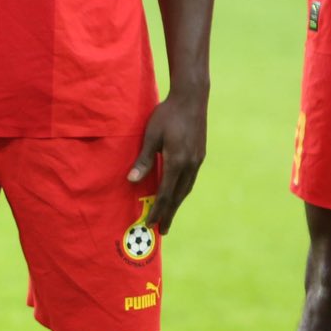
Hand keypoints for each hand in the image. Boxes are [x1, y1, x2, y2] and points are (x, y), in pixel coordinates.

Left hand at [128, 87, 205, 233]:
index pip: (165, 193)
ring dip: (176, 204)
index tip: (151, 224)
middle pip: (178, 196)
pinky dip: (182, 191)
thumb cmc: (167, 115)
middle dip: (168, 213)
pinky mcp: (200, 156)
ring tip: (169, 216)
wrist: (192, 99)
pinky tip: (177, 194)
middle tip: (162, 231)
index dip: (158, 210)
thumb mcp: (151, 136)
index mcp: (177, 161)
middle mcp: (190, 165)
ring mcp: (197, 161)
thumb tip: (131, 181)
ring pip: (186, 189)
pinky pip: (190, 180)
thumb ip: (143, 160)